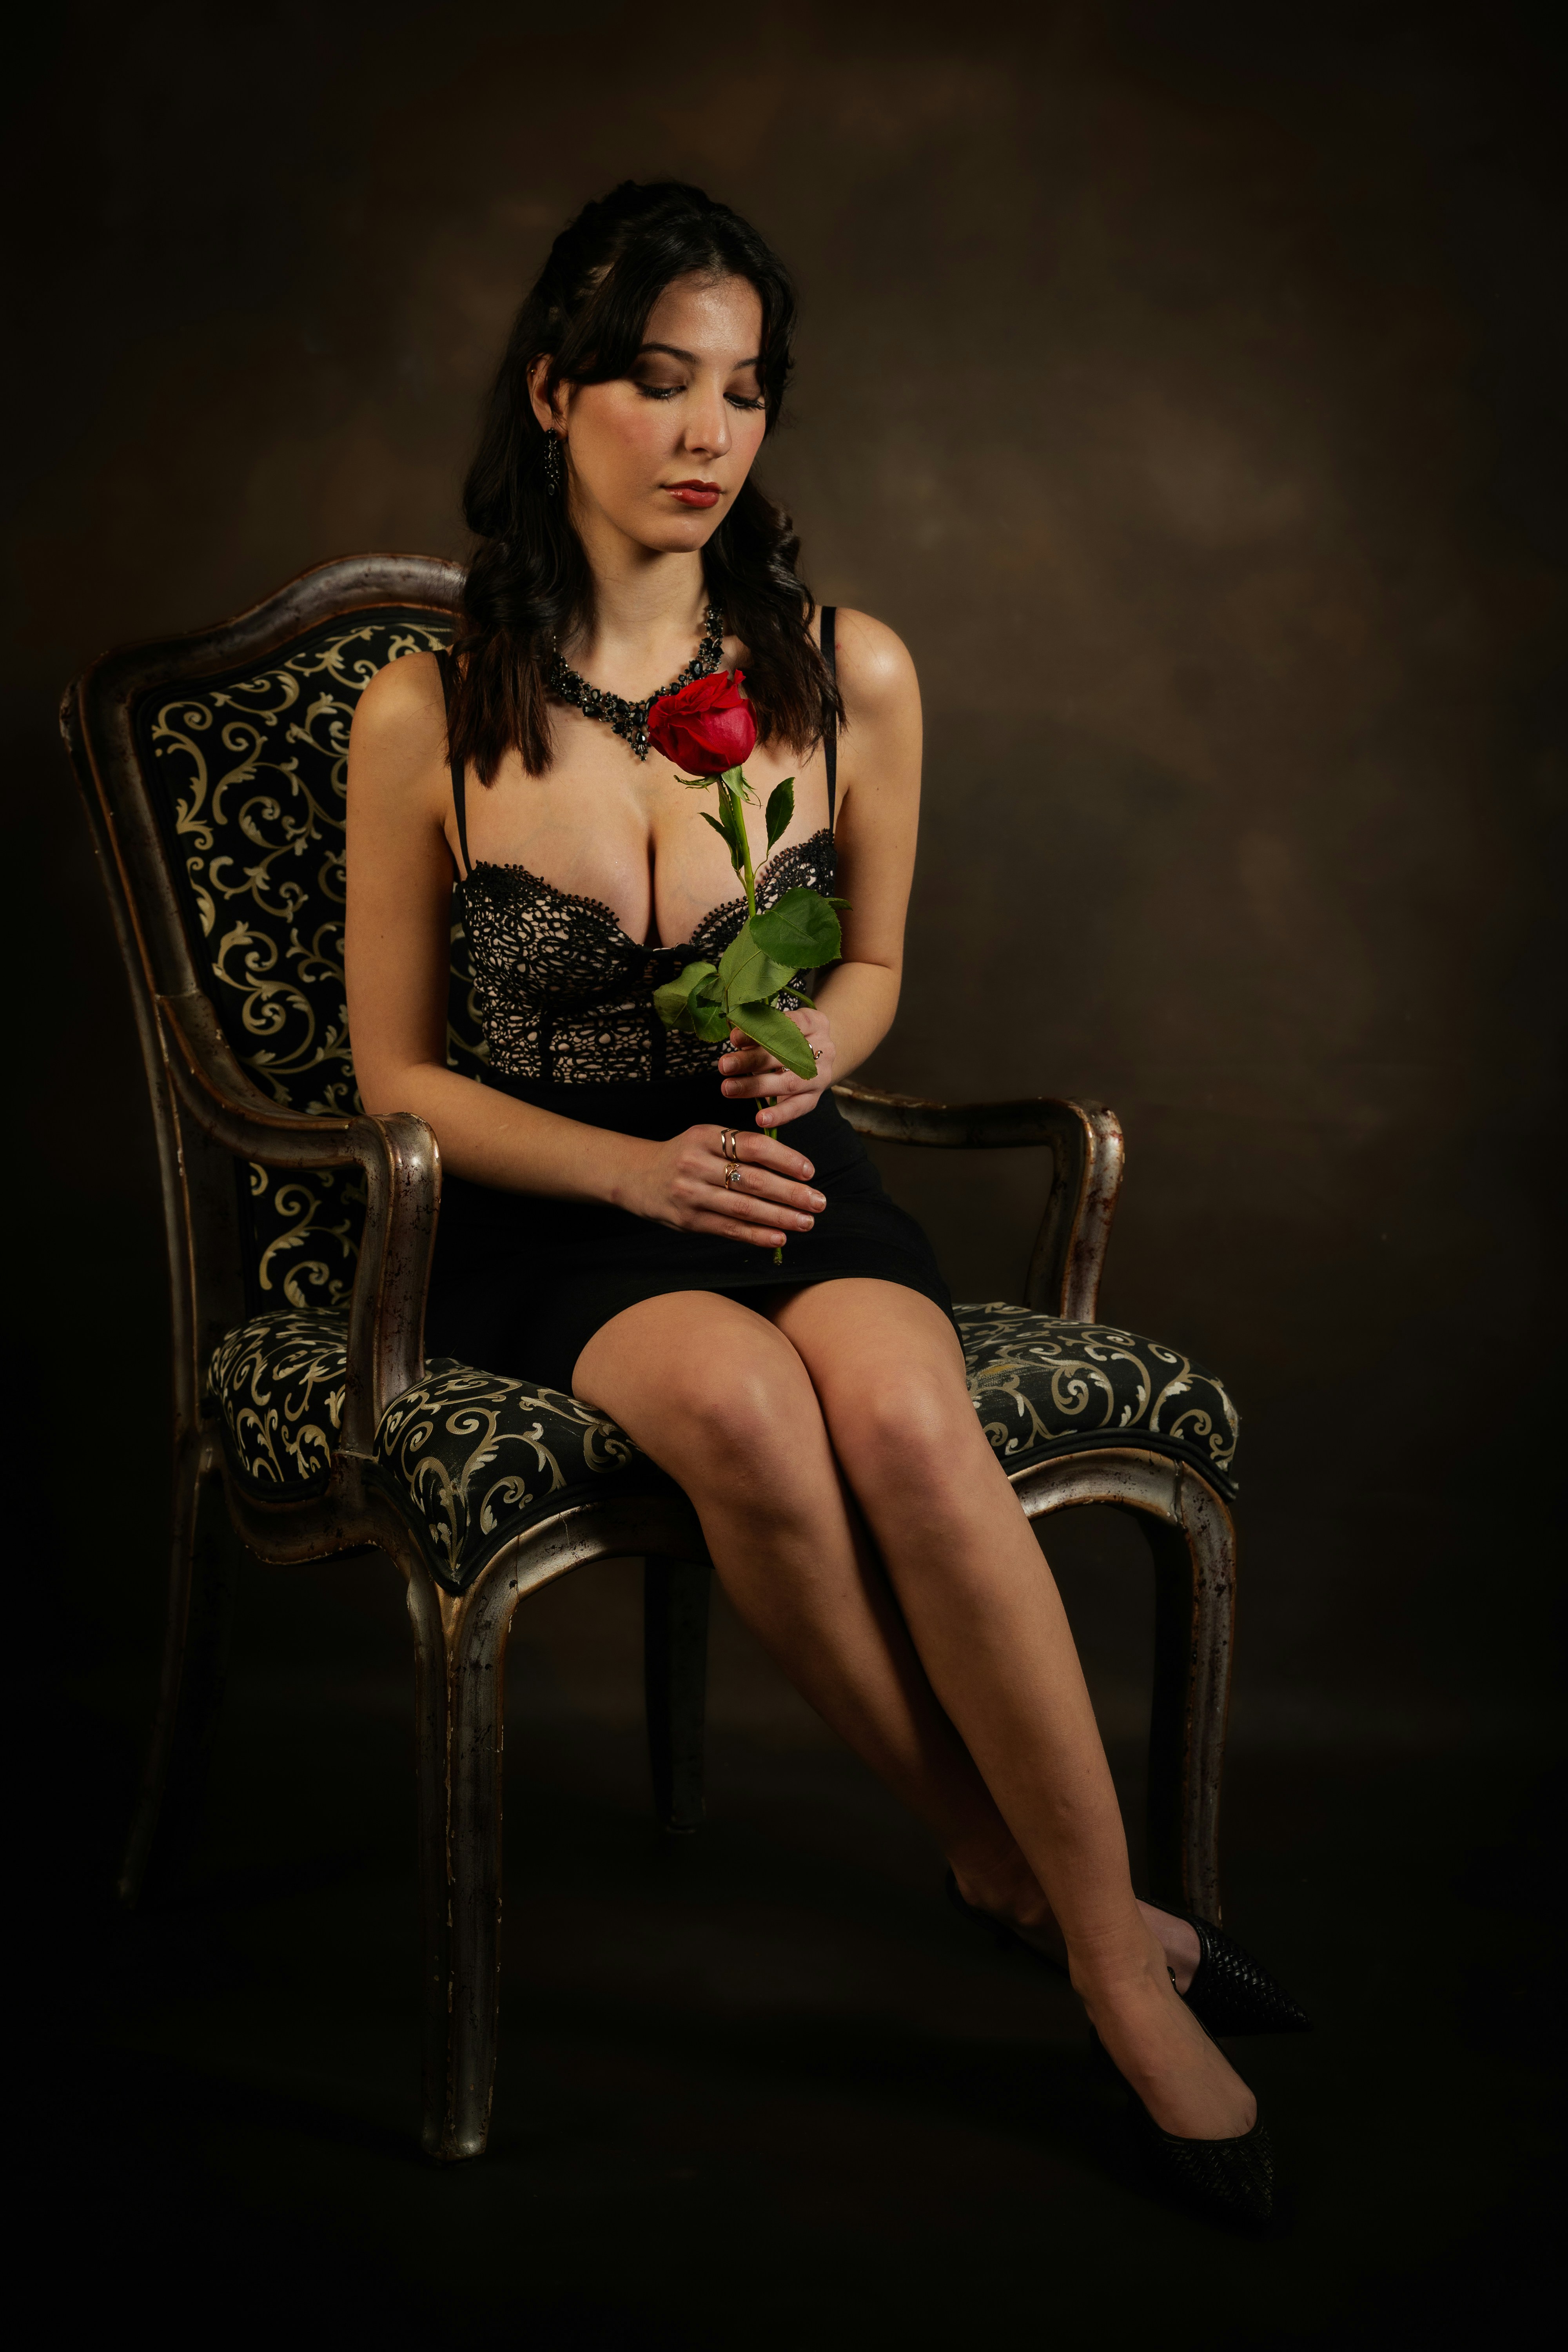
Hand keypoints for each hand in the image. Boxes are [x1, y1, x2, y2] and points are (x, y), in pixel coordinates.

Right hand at [628, 1125, 825, 1249]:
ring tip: (806, 1222)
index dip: (785, 1159)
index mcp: (704, 1136)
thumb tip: (790, 1166)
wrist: (636, 1176)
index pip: (753, 1146)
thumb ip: (740, 1147)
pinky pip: (728, 1229)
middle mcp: (695, 1164)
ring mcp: (690, 1194)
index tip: (809, 1171)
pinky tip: (779, 1238)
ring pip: (743, 1208)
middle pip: (752, 1179)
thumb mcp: (706, 1139)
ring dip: (780, 1217)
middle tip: (819, 1202)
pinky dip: (756, 1235)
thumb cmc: (683, 1155)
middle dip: (791, 1193)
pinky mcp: (687, 1220)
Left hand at [718, 1004, 835, 1128]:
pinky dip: (778, 1114)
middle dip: (752, 1060)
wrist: (817, 1057)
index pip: (789, 1024)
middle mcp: (823, 1048)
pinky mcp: (815, 1096)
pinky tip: (760, 1119)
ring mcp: (821, 1075)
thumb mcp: (779, 1028)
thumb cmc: (789, 1039)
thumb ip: (759, 1032)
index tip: (734, 1038)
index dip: (760, 1031)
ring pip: (789, 1082)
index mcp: (814, 1023)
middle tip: (725, 1065)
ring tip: (729, 1088)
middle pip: (786, 1055)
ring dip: (756, 1086)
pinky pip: (797, 1107)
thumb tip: (736, 1038)